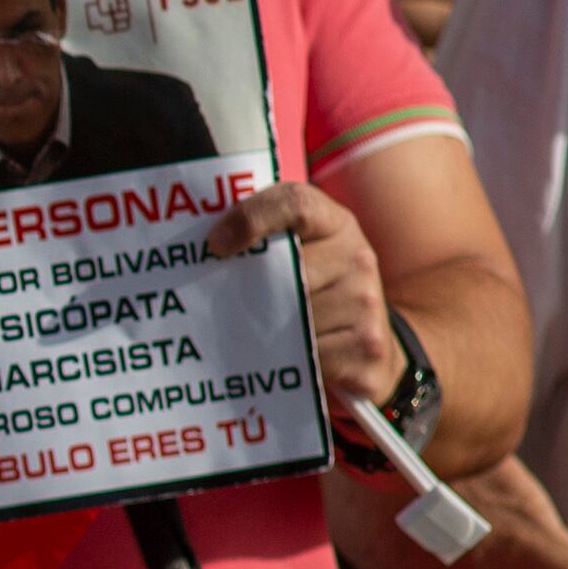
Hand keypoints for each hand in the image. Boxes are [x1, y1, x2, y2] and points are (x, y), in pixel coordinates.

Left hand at [209, 180, 401, 425]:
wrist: (367, 349)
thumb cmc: (311, 294)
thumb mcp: (294, 255)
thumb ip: (260, 241)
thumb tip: (199, 249)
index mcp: (334, 224)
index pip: (296, 205)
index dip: (252, 219)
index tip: (215, 245)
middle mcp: (357, 257)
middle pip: (282, 271)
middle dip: (248, 292)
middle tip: (226, 306)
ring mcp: (366, 302)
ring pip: (289, 318)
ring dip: (264, 332)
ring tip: (265, 335)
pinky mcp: (367, 348)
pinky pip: (304, 356)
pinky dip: (287, 363)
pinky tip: (290, 361)